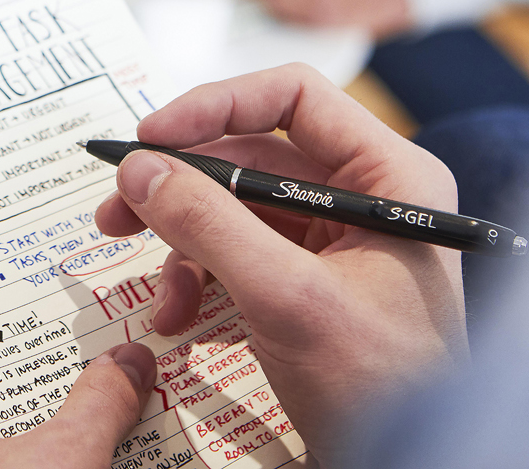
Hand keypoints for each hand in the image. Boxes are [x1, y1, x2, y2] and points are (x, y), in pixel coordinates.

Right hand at [95, 65, 466, 466]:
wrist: (410, 466)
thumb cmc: (382, 387)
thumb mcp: (287, 298)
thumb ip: (208, 225)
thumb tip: (140, 169)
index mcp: (387, 176)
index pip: (291, 97)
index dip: (214, 106)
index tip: (151, 137)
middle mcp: (360, 195)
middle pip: (248, 155)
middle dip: (179, 188)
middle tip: (117, 209)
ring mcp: (332, 240)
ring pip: (232, 209)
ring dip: (182, 245)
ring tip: (157, 293)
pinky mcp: (306, 280)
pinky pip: (235, 254)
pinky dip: (198, 280)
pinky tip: (180, 318)